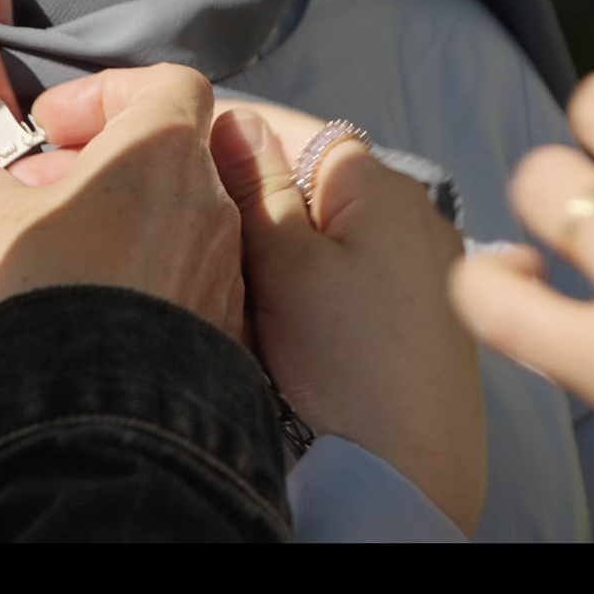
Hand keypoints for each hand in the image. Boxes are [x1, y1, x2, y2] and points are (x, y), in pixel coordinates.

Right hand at [0, 65, 243, 338]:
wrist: (102, 405)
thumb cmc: (53, 283)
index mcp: (166, 146)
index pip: (164, 85)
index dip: (105, 95)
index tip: (50, 128)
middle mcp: (210, 195)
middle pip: (162, 151)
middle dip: (96, 161)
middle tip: (33, 190)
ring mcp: (224, 259)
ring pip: (174, 212)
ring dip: (118, 214)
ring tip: (56, 245)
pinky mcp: (223, 315)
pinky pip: (184, 268)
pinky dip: (143, 264)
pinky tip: (94, 294)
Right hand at [210, 102, 485, 535]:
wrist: (411, 474)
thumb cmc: (350, 367)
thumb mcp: (285, 265)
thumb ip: (256, 185)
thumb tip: (233, 118)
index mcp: (383, 184)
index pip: (293, 128)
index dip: (228, 134)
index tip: (173, 151)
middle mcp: (412, 215)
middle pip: (308, 180)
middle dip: (248, 197)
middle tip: (190, 225)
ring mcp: (420, 267)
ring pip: (323, 231)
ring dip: (275, 245)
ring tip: (229, 277)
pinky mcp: (417, 317)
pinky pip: (347, 275)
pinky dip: (307, 283)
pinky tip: (276, 315)